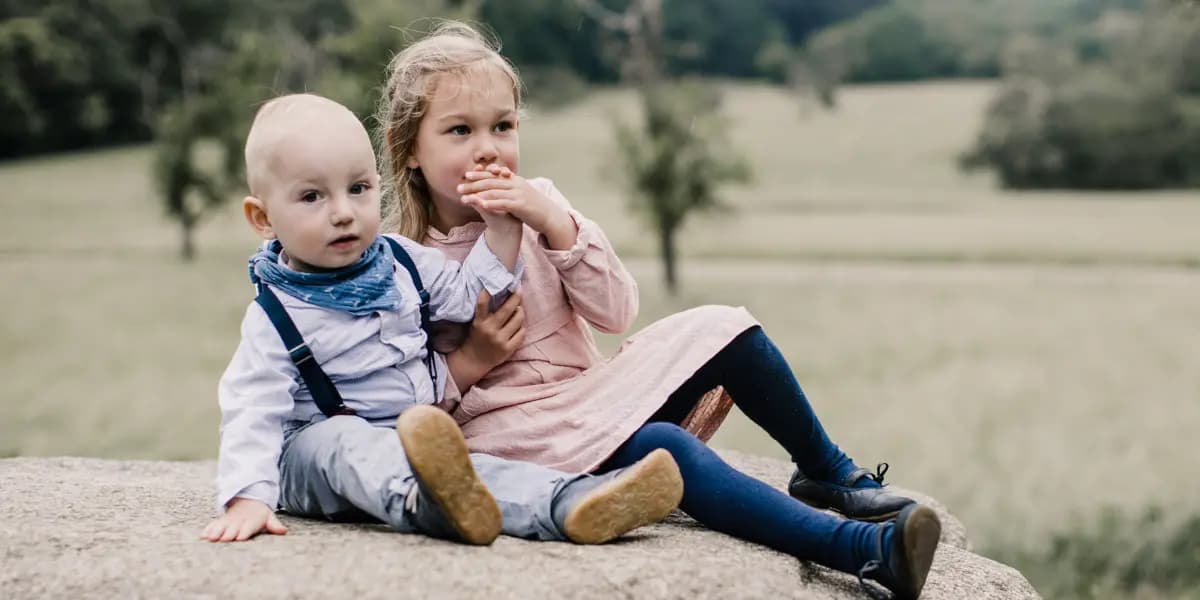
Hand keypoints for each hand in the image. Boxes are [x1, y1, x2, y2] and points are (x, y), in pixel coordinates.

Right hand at [201, 497, 287, 542]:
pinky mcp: (221, 522)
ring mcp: (229, 521)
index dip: (244, 532)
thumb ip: (274, 525)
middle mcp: (239, 521)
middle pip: (233, 528)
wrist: (248, 500)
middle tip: (223, 539)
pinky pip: (213, 525)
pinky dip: (208, 530)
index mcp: (252, 520)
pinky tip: (202, 536)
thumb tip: (284, 531)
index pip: (248, 527)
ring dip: (215, 532)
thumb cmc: (260, 514)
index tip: (240, 538)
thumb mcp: (269, 517)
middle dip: (228, 533)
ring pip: (221, 526)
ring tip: (210, 538)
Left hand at [458, 164, 573, 242]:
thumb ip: (510, 188)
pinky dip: (491, 203)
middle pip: (491, 182)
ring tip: (464, 198)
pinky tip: (480, 205)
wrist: (550, 216)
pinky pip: (503, 203)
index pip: (494, 174)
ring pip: (494, 191)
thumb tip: (500, 184)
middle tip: (459, 187)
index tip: (467, 175)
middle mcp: (516, 184)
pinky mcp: (521, 205)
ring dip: (477, 194)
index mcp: (515, 180)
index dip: (480, 174)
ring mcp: (519, 194)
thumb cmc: (534, 207)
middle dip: (473, 184)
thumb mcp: (521, 193)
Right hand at [460, 289, 525, 371]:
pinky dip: (521, 327)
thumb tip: (501, 292)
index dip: (487, 292)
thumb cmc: (477, 337)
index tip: (495, 283)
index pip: (482, 304)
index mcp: (479, 322)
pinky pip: (522, 332)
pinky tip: (518, 326)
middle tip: (518, 290)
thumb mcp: (476, 323)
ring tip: (518, 310)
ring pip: (518, 319)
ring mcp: (500, 340)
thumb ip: (486, 311)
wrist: (474, 360)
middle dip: (515, 297)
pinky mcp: (508, 349)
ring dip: (520, 312)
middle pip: (507, 309)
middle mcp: (489, 330)